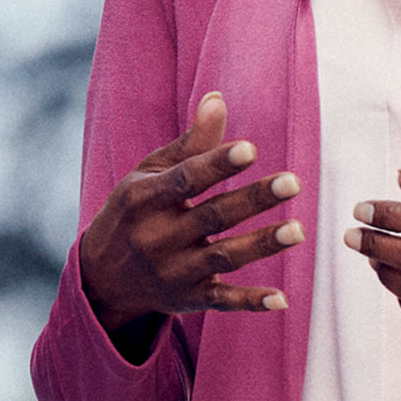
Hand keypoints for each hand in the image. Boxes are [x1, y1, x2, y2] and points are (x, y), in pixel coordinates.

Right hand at [76, 92, 306, 358]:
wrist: (102, 276)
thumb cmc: (135, 210)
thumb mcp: (149, 174)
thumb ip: (190, 144)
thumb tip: (218, 98)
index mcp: (146, 198)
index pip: (186, 179)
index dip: (218, 164)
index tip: (250, 149)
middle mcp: (158, 237)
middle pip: (213, 216)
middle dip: (253, 200)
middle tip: (292, 182)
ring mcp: (174, 271)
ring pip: (223, 257)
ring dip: (261, 245)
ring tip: (298, 230)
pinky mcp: (189, 299)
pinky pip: (222, 301)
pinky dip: (250, 302)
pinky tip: (281, 299)